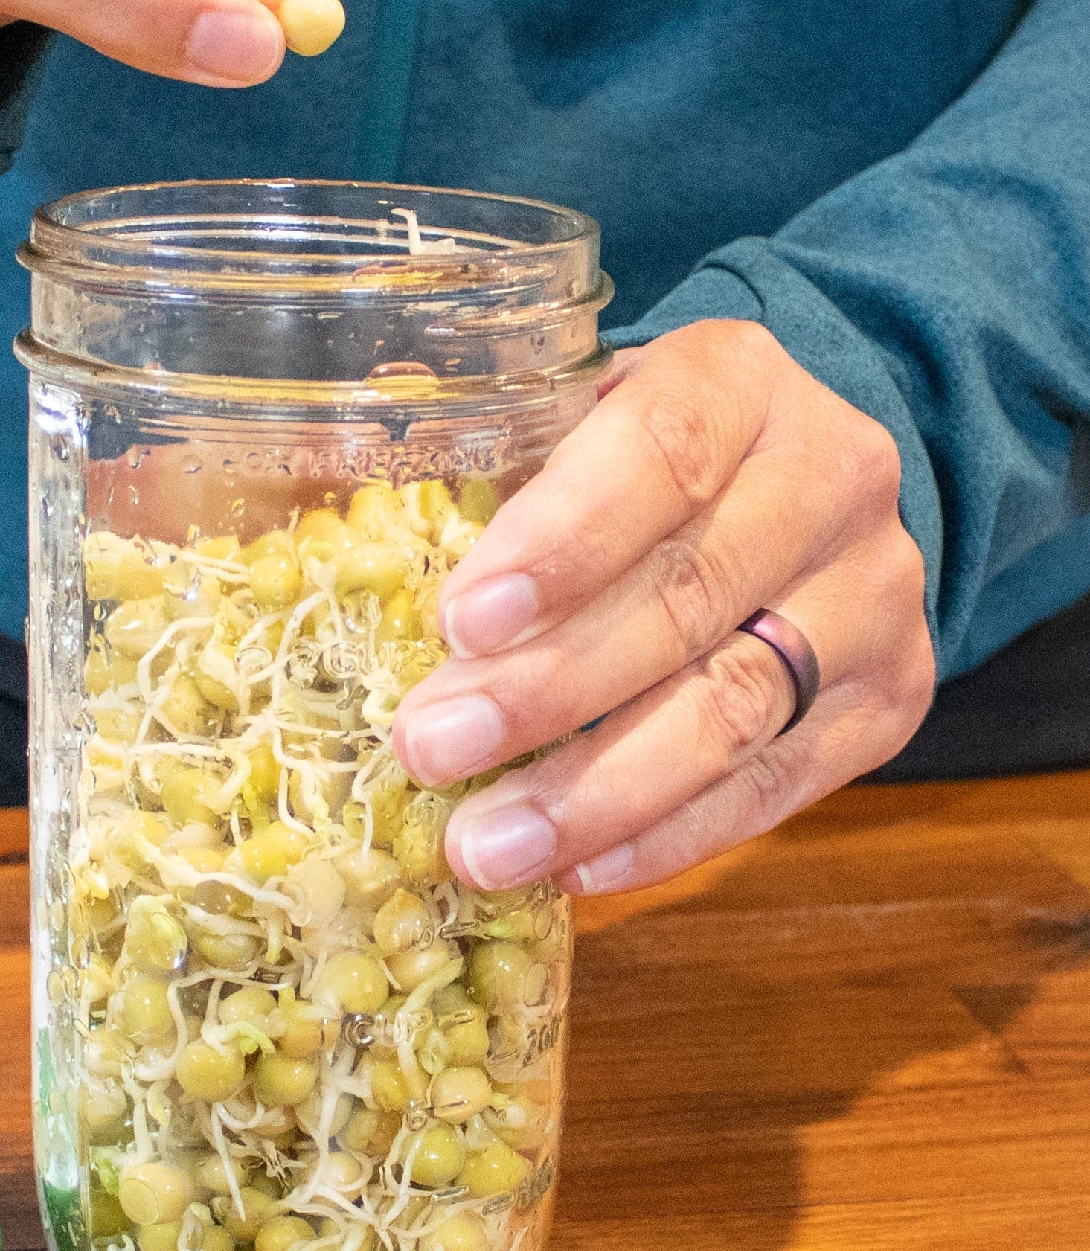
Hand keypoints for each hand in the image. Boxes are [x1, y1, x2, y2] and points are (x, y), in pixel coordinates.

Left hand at [390, 320, 935, 893]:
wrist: (799, 487)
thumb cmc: (636, 462)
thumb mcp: (573, 421)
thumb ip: (497, 476)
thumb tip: (359, 584)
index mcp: (738, 381)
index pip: (660, 451)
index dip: (562, 541)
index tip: (462, 621)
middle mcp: (830, 477)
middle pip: (687, 596)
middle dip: (545, 689)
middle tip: (431, 750)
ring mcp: (873, 594)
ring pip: (735, 705)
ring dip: (596, 791)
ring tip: (486, 845)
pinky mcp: (890, 697)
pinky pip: (778, 785)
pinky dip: (669, 836)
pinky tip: (576, 869)